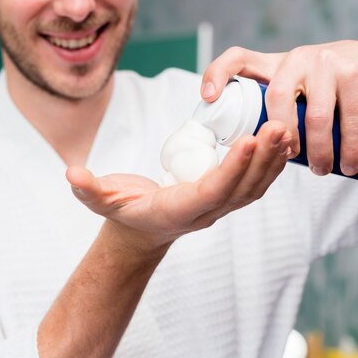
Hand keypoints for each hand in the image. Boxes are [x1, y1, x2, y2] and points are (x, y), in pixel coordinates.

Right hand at [66, 121, 291, 250]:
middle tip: (278, 125)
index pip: (210, 191)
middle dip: (262, 159)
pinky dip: (269, 166)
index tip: (248, 140)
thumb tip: (71, 173)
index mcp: (176, 210)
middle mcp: (204, 213)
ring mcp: (217, 209)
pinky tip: (279, 143)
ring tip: (286, 129)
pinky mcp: (223, 199)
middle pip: (241, 189)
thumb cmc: (120, 212)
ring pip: (253, 189)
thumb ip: (87, 188)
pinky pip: (252, 185)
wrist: (138, 232)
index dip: (230, 168)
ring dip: (272, 161)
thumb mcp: (99, 200)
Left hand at [201, 40, 357, 175]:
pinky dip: (350, 147)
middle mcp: (296, 59)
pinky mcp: (354, 72)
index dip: (217, 73)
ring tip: (321, 169)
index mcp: (273, 65)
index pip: (237, 58)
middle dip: (281, 138)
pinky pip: (348, 118)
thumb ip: (270, 104)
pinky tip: (348, 164)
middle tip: (289, 158)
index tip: (208, 97)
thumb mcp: (293, 85)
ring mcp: (326, 63)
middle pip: (277, 99)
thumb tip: (244, 144)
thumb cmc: (325, 84)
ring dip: (319, 151)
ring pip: (315, 117)